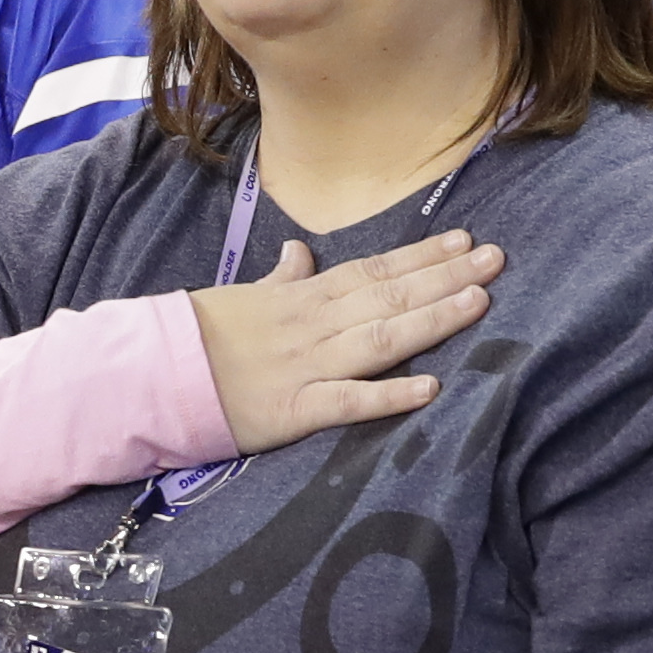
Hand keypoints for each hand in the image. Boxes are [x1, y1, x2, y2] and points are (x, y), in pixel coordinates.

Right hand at [186, 231, 498, 451]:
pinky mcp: (294, 411)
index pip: (373, 270)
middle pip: (389, 296)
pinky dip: (389, 396)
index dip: (421, 256)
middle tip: (498, 259)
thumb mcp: (242, 296)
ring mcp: (307, 366)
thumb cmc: (199, 336)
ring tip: (479, 302)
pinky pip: (348, 402)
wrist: (154, 374)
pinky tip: (430, 387)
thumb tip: (299, 251)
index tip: (466, 241)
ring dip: (431, 319)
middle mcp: (314, 325)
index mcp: (302, 297)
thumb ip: (281, 278)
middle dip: (445, 277)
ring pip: (380, 339)